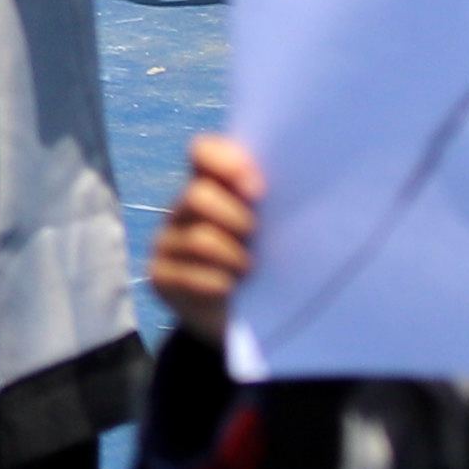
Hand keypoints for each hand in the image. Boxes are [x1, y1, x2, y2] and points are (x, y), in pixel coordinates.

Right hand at [148, 129, 264, 341]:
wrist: (255, 317)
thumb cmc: (276, 261)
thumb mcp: (281, 226)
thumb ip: (281, 201)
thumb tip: (309, 184)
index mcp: (214, 183)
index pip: (203, 151)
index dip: (224, 162)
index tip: (257, 189)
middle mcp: (183, 208)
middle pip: (197, 196)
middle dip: (234, 217)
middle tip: (255, 234)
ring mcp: (167, 242)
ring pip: (198, 239)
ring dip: (233, 256)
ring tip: (250, 268)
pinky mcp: (160, 275)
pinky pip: (186, 276)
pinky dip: (217, 283)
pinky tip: (231, 289)